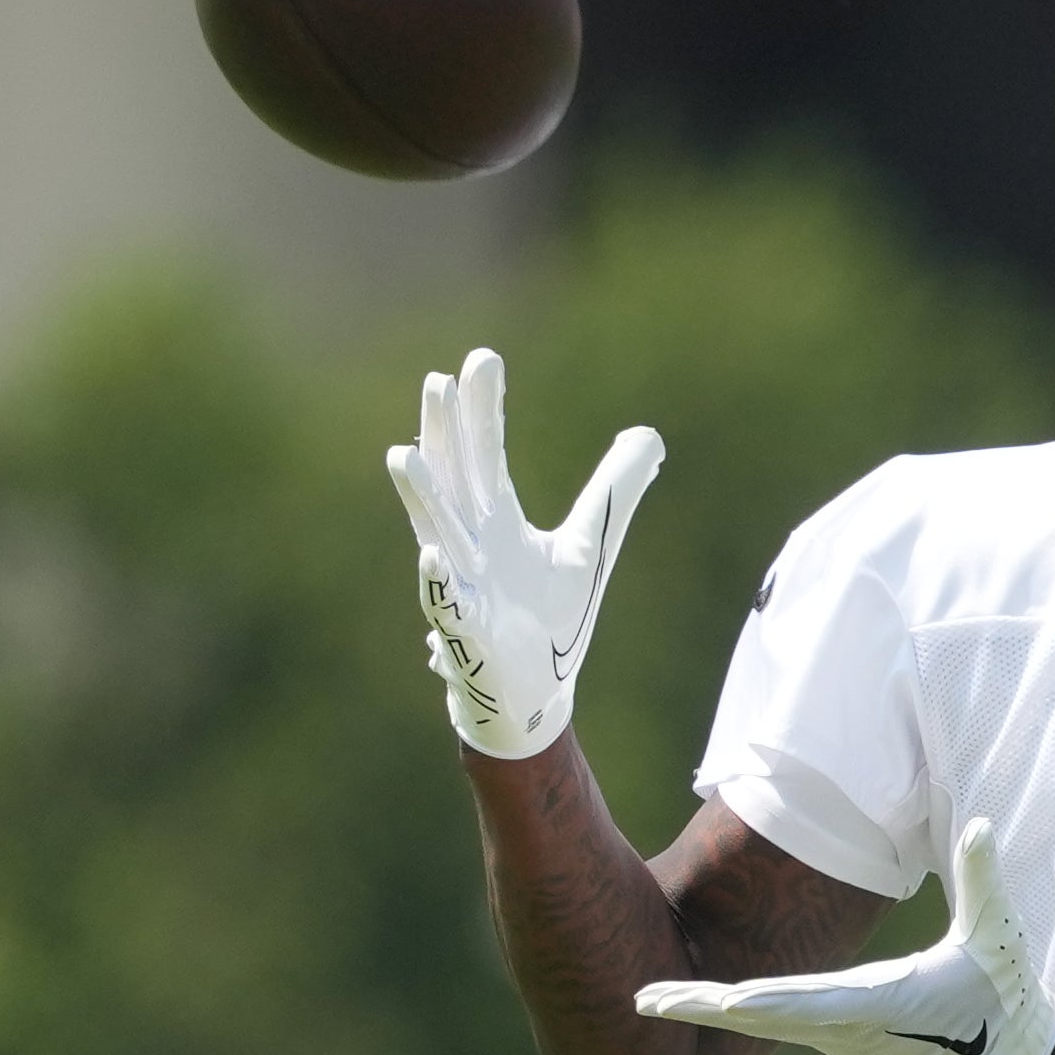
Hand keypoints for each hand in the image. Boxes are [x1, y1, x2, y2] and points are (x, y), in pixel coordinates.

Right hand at [387, 347, 662, 759]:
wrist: (535, 696)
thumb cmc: (550, 618)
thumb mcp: (592, 545)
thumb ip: (616, 490)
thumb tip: (650, 435)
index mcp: (498, 520)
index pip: (488, 454)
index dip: (484, 409)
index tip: (480, 358)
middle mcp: (471, 545)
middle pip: (456, 481)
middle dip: (447, 435)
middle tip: (437, 382)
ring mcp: (464, 588)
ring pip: (437, 535)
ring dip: (423, 497)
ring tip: (404, 454)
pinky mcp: (467, 635)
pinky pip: (448, 606)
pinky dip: (438, 583)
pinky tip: (429, 556)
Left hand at [633, 819, 1054, 1054]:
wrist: (1013, 1052)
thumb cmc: (1006, 986)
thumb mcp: (998, 929)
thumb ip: (982, 876)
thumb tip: (978, 823)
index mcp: (888, 1000)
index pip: (817, 1001)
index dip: (767, 1001)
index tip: (721, 1000)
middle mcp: (856, 1028)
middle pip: (768, 1018)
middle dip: (705, 1009)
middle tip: (644, 1001)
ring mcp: (845, 1039)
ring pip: (765, 1025)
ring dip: (708, 1014)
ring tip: (649, 1001)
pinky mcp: (842, 1038)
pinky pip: (779, 1026)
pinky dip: (734, 1017)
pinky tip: (695, 1006)